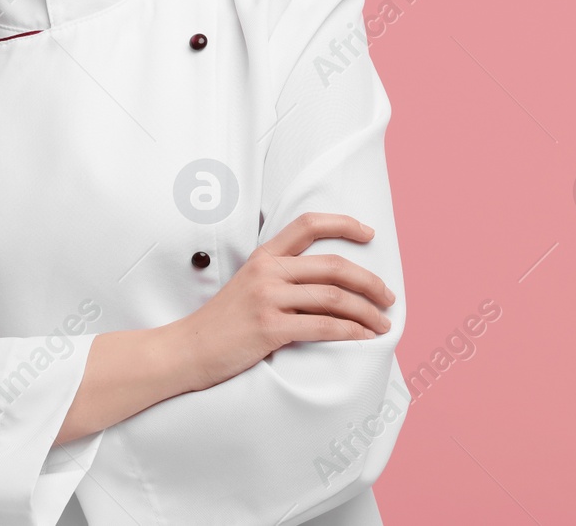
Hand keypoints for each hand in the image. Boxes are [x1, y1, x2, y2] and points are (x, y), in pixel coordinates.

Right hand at [173, 212, 395, 392]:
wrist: (186, 350)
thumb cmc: (222, 324)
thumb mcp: (248, 286)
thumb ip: (279, 277)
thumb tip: (325, 283)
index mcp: (264, 257)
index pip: (308, 224)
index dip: (343, 223)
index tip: (369, 233)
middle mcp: (268, 271)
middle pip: (334, 265)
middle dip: (370, 281)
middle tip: (388, 297)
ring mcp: (268, 299)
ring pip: (334, 297)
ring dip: (367, 311)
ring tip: (383, 324)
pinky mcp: (269, 328)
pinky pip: (322, 326)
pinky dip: (350, 332)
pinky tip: (363, 338)